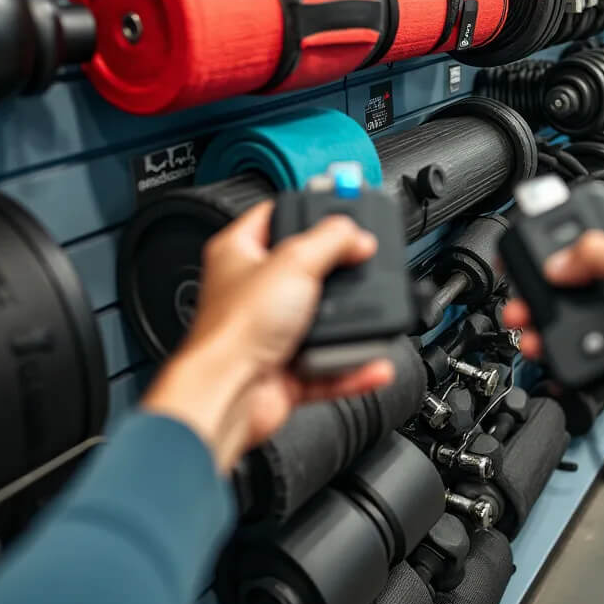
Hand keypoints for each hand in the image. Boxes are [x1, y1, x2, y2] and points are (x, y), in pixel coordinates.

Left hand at [142, 201, 394, 470]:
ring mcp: (270, 332)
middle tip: (364, 260)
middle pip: (305, 269)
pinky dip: (354, 365)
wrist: (229, 396)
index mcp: (238, 253)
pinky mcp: (287, 370)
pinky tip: (374, 360)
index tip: (338, 207)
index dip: (305, 210)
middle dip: (337, 271)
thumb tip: (358, 236)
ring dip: (350, 325)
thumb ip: (331, 241)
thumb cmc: (234, 329)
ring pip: (321, 321)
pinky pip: (331, 364)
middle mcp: (252, 292)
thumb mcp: (294, 263)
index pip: (274, 216)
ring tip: (373, 313)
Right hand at [503, 231, 603, 405]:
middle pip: (574, 288)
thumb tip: (557, 262)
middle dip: (541, 297)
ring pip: (580, 322)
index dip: (551, 254)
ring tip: (529, 333)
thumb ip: (600, 258)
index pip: (584, 247)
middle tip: (517, 305)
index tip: (521, 262)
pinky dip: (576, 355)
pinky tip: (560, 354)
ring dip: (553, 329)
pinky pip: (595, 353)